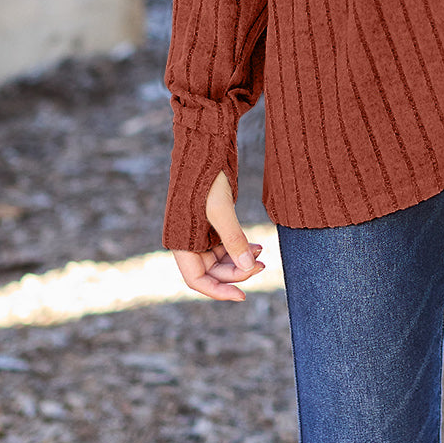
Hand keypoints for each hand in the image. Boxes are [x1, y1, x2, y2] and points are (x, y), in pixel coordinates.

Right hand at [171, 170, 265, 301]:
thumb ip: (233, 239)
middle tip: (262, 266)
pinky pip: (225, 243)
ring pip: (220, 258)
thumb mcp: (220, 209)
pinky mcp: (210, 221)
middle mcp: (187, 241)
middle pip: (212, 271)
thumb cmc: (205, 177)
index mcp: (181, 242)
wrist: (204, 146)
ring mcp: (199, 232)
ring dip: (240, 259)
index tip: (242, 296)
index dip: (218, 291)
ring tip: (261, 252)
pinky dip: (240, 246)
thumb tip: (247, 267)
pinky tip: (256, 245)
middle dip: (236, 272)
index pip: (197, 280)